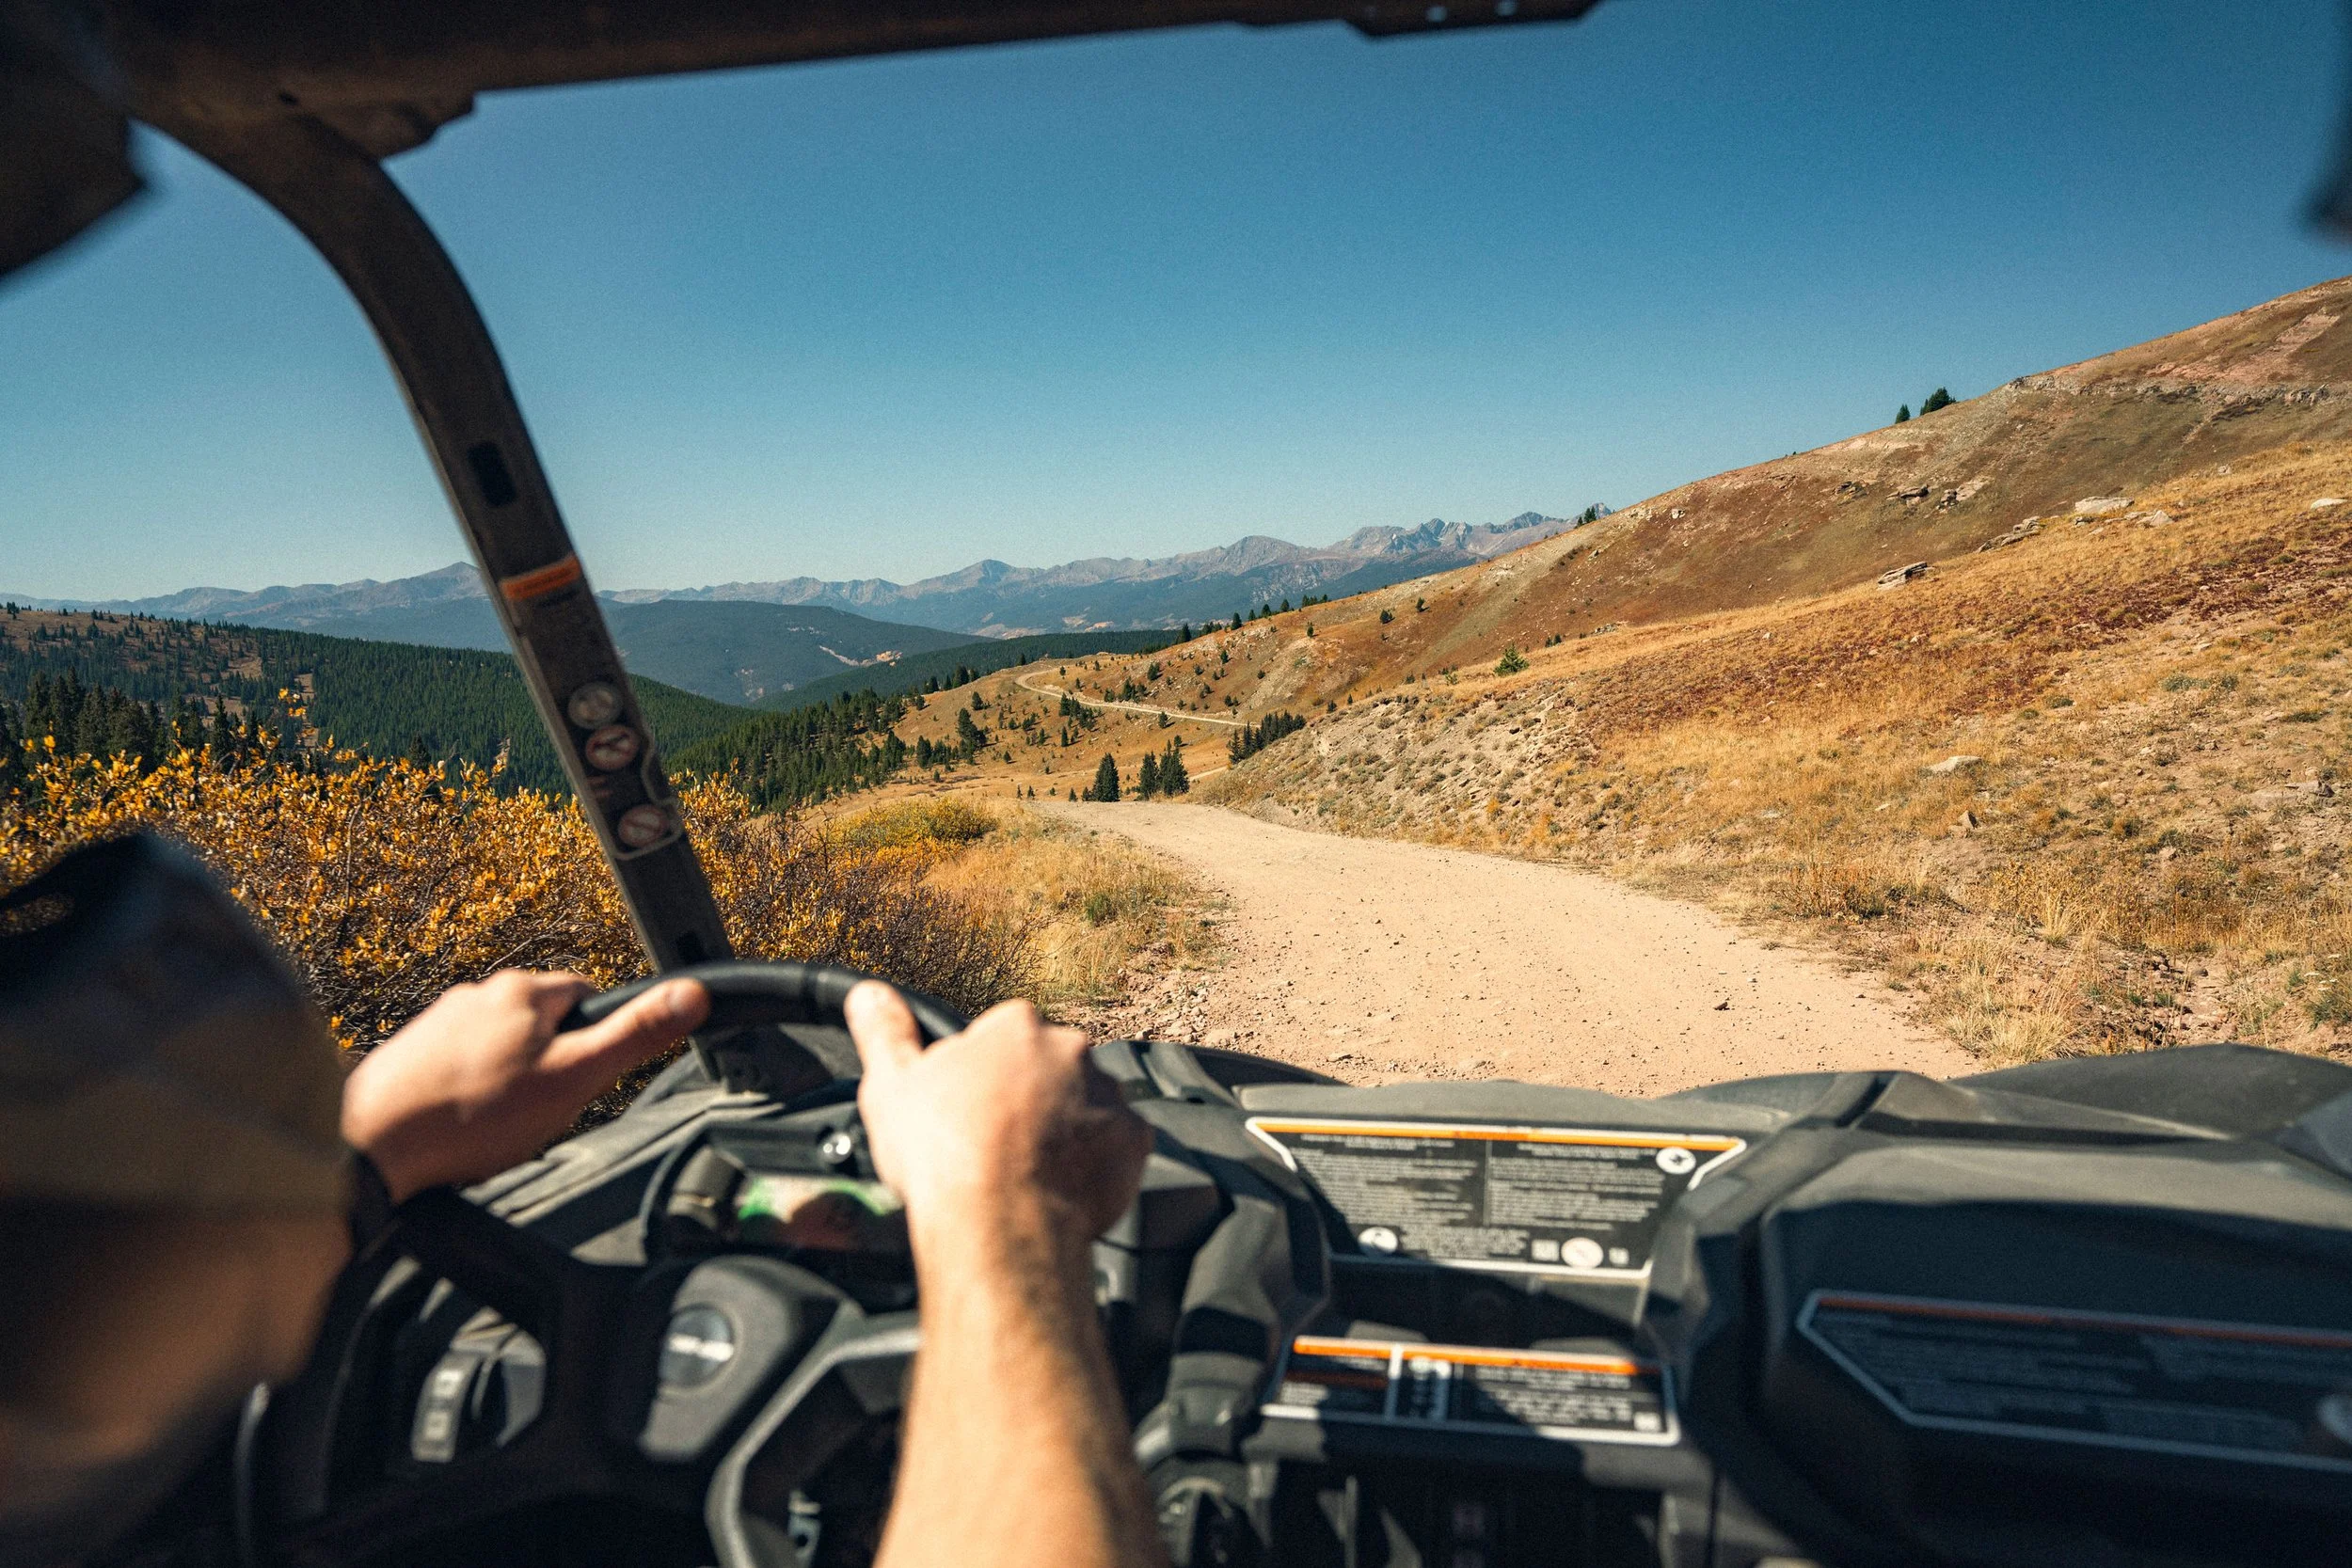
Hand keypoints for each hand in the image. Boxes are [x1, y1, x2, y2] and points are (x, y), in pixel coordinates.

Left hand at [342, 970, 709, 1201]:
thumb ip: (634, 1036)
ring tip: (492, 1127)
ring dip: (505, 1083)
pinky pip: (459, 1069)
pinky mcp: (408, 1054)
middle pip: (542, 1025)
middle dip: (549, 1067)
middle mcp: (476, 993)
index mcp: (522, 990)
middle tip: (537, 1113)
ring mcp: (438, 1022)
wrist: (368, 1147)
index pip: (587, 997)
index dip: (595, 1042)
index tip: (581, 1080)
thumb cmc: (470, 1117)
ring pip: (499, 1049)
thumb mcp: (573, 1079)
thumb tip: (692, 994)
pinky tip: (458, 1128)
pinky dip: (465, 1096)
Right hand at [846, 984, 1149, 1260]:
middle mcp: (1071, 1050)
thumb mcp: (891, 1086)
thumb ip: (884, 1033)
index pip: (1000, 1038)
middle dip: (1028, 1098)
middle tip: (995, 1143)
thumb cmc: (947, 1156)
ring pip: (1085, 1104)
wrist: (1002, 1224)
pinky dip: (1096, 1162)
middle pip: (1048, 1068)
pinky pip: (1117, 1145)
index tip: (967, 1109)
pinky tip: (1061, 1186)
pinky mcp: (1134, 1140)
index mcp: (1015, 1027)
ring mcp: (1109, 1094)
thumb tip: (868, 994)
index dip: (979, 1076)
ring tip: (1026, 1171)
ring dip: (1064, 1128)